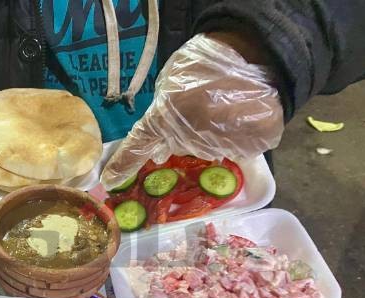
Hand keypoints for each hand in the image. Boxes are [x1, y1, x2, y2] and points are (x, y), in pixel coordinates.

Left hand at [101, 33, 283, 190]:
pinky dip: (236, 136)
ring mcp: (220, 144)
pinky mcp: (249, 147)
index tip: (110, 182)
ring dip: (209, 133)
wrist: (254, 49)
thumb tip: (160, 144)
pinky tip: (240, 115)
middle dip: (183, 133)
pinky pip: (235, 149)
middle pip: (180, 146)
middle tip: (198, 108)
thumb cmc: (206, 60)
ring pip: (207, 148)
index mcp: (165, 116)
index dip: (124, 164)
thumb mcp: (173, 80)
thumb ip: (164, 110)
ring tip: (222, 106)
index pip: (140, 144)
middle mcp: (189, 136)